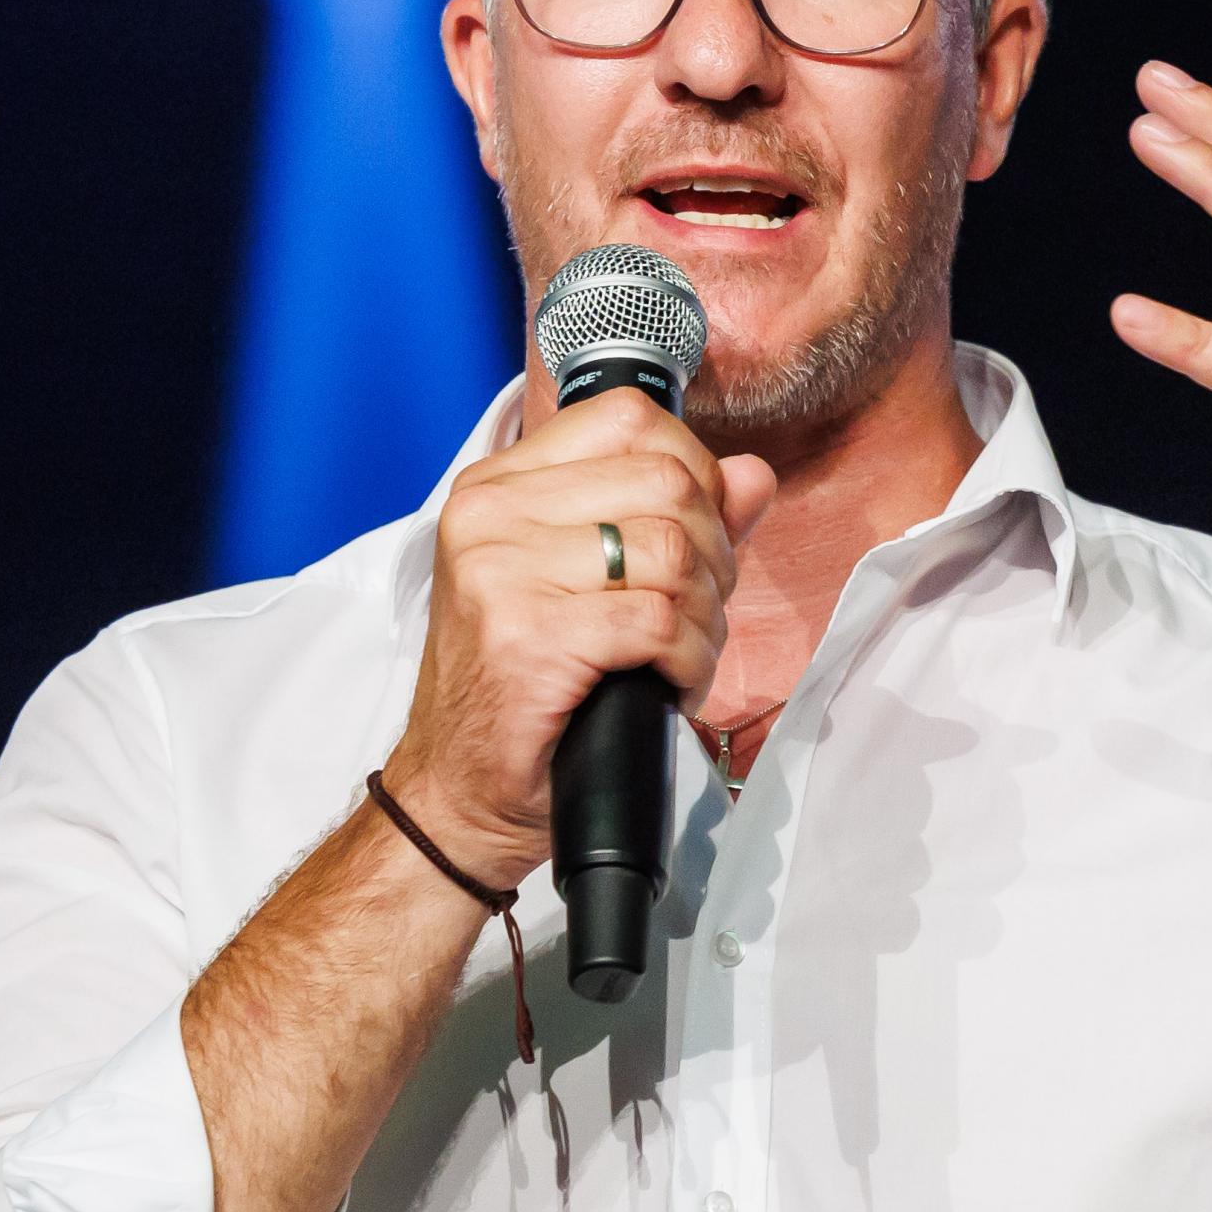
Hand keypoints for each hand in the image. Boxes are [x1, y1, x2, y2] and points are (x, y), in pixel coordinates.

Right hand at [383, 387, 775, 890]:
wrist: (457, 791)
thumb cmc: (527, 689)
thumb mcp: (591, 585)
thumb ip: (675, 520)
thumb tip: (754, 474)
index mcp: (499, 486)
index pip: (630, 419)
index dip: (695, 472)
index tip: (696, 535)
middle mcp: (491, 514)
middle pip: (668, 483)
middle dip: (713, 553)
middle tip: (694, 610)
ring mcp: (502, 572)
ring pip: (673, 553)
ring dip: (704, 616)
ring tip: (678, 654)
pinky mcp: (529, 636)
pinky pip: (660, 621)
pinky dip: (689, 660)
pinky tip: (667, 684)